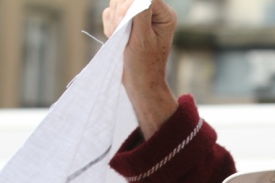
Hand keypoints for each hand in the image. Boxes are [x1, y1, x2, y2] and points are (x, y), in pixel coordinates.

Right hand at [103, 0, 179, 137]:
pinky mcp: (128, 22)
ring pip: (118, 3)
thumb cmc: (144, 65)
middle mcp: (154, 13)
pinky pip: (111, 12)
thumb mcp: (142, 39)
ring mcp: (140, 16)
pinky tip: (115, 38)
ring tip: (117, 38)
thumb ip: (140, 13)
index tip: (121, 23)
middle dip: (119, 14)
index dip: (129, 5)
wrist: (139, 83)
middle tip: (117, 33)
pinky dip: (109, 25)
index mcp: (165, 16)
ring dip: (113, 20)